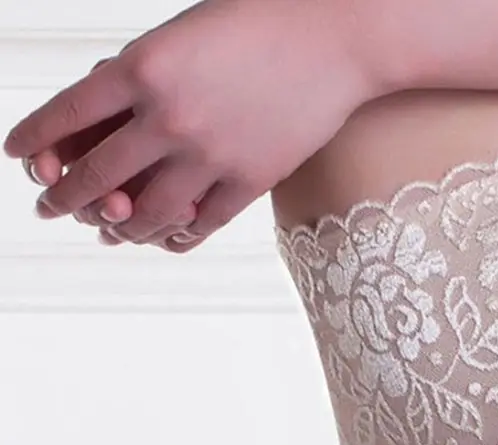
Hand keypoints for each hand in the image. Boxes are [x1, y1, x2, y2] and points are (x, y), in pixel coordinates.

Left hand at [4, 0, 377, 250]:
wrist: (334, 36)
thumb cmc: (255, 22)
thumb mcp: (180, 35)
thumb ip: (143, 78)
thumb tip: (110, 126)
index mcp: (141, 68)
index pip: (66, 115)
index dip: (33, 139)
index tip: (17, 157)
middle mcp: (169, 118)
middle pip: (98, 176)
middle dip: (63, 197)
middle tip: (48, 208)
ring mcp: (212, 156)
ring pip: (149, 213)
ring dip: (120, 228)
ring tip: (109, 231)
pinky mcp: (253, 179)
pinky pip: (205, 223)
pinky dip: (180, 234)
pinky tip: (168, 238)